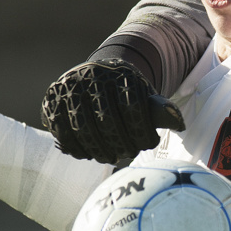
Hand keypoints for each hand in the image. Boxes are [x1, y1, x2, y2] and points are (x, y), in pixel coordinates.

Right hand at [41, 59, 184, 166]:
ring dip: (98, 149)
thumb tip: (179, 123)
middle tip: (128, 154)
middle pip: (107, 119)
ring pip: (83, 127)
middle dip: (121, 142)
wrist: (95, 76)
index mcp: (119, 72)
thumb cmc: (125, 93)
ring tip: (110, 158)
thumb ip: (160, 109)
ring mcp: (69, 87)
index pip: (133, 106)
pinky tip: (88, 154)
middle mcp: (91, 75)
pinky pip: (62, 131)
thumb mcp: (145, 95)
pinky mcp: (51, 101)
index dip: (142, 130)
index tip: (149, 144)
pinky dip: (76, 148)